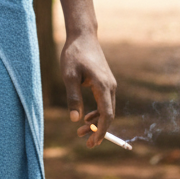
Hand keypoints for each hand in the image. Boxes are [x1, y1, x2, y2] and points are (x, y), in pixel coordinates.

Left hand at [60, 32, 116, 148]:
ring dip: (96, 122)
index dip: (102, 131)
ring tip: (81, 131)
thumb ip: (73, 97)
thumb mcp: (69, 76)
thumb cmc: (74, 54)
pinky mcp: (106, 82)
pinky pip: (105, 102)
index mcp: (103, 86)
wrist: (83, 36)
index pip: (107, 115)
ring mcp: (110, 84)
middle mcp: (110, 86)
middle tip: (85, 141)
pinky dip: (97, 112)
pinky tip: (86, 117)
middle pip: (109, 115)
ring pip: (107, 109)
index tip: (93, 142)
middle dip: (98, 130)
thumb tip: (75, 120)